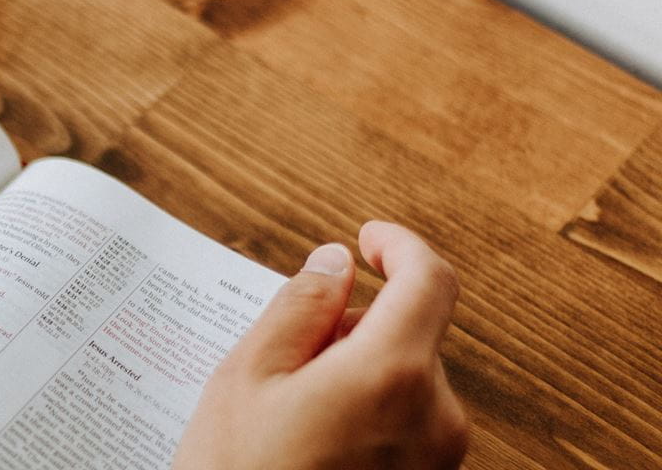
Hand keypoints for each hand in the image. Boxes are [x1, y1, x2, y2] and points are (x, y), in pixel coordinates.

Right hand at [173, 221, 467, 468]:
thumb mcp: (248, 375)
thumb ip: (300, 306)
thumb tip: (335, 263)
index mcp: (391, 375)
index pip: (430, 280)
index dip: (400, 246)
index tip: (367, 239)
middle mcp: (435, 418)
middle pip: (408, 331)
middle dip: (352, 325)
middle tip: (283, 358)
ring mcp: (438, 460)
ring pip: (405, 376)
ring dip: (356, 369)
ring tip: (287, 412)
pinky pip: (407, 420)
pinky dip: (367, 408)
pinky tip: (309, 438)